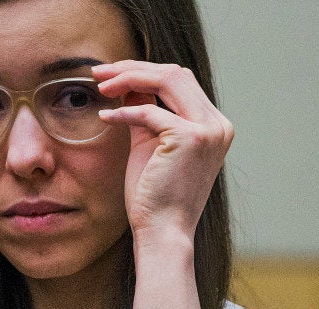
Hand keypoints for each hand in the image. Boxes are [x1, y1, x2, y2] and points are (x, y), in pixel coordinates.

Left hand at [93, 60, 233, 239]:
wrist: (162, 231)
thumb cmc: (153, 194)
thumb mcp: (149, 144)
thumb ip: (145, 111)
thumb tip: (128, 84)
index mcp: (213, 125)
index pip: (180, 81)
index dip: (144, 71)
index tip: (111, 74)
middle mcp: (218, 124)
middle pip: (176, 73)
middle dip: (133, 67)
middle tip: (100, 72)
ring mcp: (208, 130)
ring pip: (168, 80)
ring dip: (129, 78)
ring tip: (102, 85)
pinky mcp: (190, 139)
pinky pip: (149, 111)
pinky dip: (124, 111)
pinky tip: (106, 116)